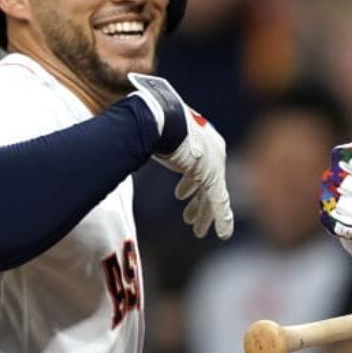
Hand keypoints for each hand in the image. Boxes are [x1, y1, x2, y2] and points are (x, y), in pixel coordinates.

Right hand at [128, 74, 233, 238]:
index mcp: (203, 138)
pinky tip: (223, 234)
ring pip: (213, 196)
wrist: (158, 117)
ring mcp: (213, 164)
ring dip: (204, 214)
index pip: (201, 167)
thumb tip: (128, 140)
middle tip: (189, 218)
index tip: (182, 195)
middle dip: (198, 202)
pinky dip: (222, 219)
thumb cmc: (151, 122)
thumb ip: (150, 142)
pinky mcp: (212, 176)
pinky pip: (220, 203)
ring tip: (195, 227)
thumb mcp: (154, 134)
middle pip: (209, 183)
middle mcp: (213, 151)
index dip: (191, 184)